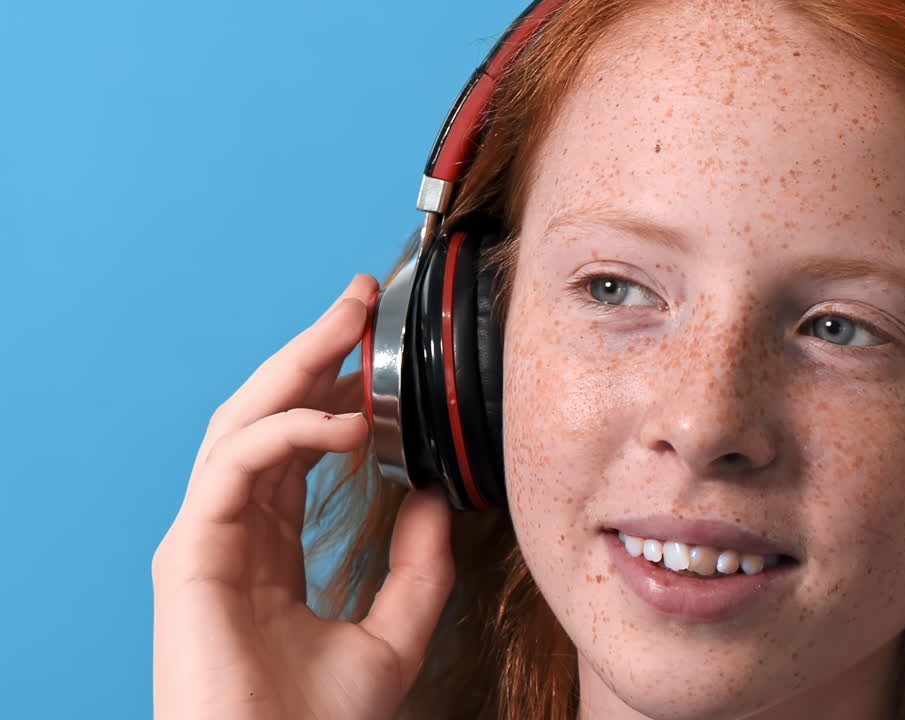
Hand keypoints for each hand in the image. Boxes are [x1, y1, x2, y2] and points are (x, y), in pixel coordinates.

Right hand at [152, 274, 454, 719]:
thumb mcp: (395, 633)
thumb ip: (419, 566)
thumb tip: (436, 496)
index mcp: (270, 546)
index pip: (296, 443)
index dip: (333, 388)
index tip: (378, 346)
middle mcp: (233, 532)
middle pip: (266, 415)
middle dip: (313, 350)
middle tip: (362, 300)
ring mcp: (206, 539)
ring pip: (242, 423)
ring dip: (297, 367)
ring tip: (351, 326)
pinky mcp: (189, 553)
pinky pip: (233, 465)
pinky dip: (287, 431)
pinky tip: (344, 422)